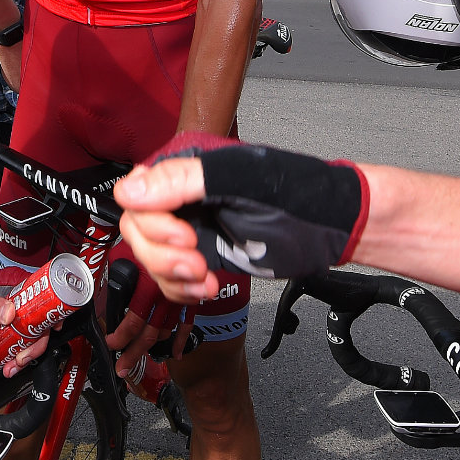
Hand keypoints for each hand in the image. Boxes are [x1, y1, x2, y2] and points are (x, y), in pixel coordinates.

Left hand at [0, 268, 49, 376]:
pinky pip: (21, 335)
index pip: (44, 301)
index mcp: (17, 283)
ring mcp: (16, 308)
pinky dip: (18, 349)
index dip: (49, 321)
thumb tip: (10, 313)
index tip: (41, 338)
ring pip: (31, 331)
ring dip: (26, 351)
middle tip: (21, 358)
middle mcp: (21, 295)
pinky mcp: (11, 319)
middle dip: (34, 344)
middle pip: (40, 322)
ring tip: (13, 365)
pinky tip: (11, 360)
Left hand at [103, 242, 189, 375]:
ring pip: (167, 329)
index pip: (133, 319)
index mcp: (147, 283)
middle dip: (135, 353)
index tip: (111, 343)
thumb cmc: (153, 231)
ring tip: (142, 363)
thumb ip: (117, 269)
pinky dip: (182, 339)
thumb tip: (103, 285)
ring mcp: (181, 297)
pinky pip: (189, 322)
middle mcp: (165, 293)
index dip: (121, 335)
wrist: (187, 225)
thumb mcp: (127, 247)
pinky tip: (176, 353)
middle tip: (122, 368)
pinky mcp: (193, 296)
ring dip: (155, 349)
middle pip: (150, 332)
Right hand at [116, 132, 368, 293]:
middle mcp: (182, 198)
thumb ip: (181, 181)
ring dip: (172, 276)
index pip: (136, 197)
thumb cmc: (298, 192)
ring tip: (204, 277)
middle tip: (196, 262)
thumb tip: (128, 190)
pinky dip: (183, 290)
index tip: (184, 236)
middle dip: (162, 255)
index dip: (152, 223)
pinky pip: (170, 279)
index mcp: (186, 169)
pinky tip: (207, 287)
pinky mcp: (203, 257)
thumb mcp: (238, 179)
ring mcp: (192, 228)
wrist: (330, 226)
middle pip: (138, 233)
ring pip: (151, 260)